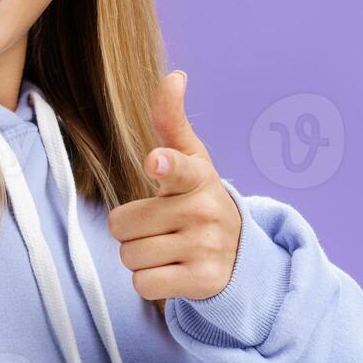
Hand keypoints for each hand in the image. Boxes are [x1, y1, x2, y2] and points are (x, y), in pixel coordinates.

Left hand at [107, 71, 243, 300]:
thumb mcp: (192, 161)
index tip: (156, 162)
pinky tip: (171, 272)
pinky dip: (149, 282)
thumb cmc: (198, 199)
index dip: (165, 164)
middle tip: (159, 227)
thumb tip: (175, 75)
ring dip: (140, 257)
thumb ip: (172, 121)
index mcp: (197, 176)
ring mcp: (205, 248)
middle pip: (123, 225)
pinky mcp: (203, 282)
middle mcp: (203, 210)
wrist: (239, 254)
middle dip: (132, 231)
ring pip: (131, 257)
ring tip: (166, 249)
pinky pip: (143, 286)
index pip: (178, 166)